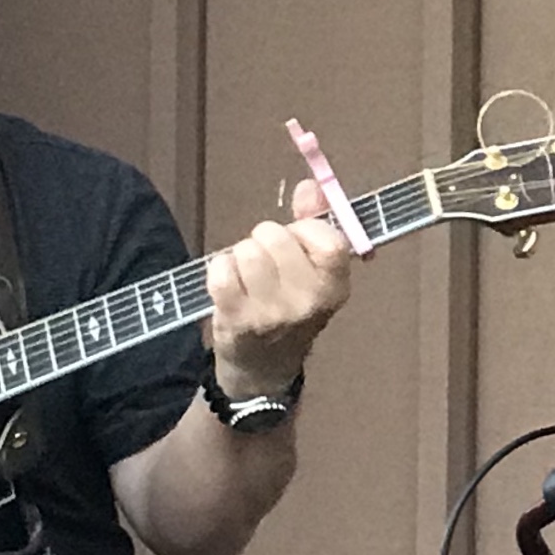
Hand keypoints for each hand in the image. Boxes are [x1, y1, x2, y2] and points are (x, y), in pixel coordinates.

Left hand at [202, 176, 349, 396]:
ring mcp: (272, 312)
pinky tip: (227, 286)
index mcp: (336, 286)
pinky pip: (220, 270)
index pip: (327, 238)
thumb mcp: (313, 270)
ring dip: (240, 256)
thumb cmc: (289, 308)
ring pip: (245, 250)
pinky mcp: (237, 319)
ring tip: (247, 277)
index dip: (304, 230)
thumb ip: (314, 222)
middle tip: (266, 264)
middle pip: (275, 236)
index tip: (297, 242)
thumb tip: (307, 186)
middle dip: (264, 240)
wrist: (264, 368)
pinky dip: (218, 270)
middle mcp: (309, 300)